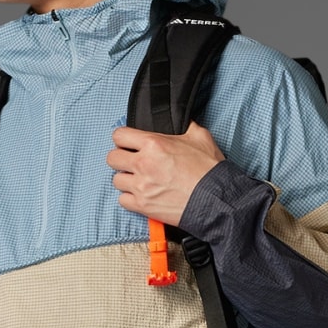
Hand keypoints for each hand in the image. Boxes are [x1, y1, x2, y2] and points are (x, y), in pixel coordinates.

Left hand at [107, 120, 225, 225]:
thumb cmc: (209, 170)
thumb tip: (180, 122)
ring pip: (116, 180)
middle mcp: (144, 164)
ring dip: (126, 179)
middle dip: (121, 159)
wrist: (216, 199)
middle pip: (112, 158)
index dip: (123, 139)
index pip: (119, 135)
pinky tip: (141, 195)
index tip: (128, 144)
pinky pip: (122, 200)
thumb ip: (184, 127)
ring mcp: (141, 186)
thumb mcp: (200, 137)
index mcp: (154, 144)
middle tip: (132, 162)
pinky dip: (129, 198)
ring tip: (139, 180)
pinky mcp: (143, 206)